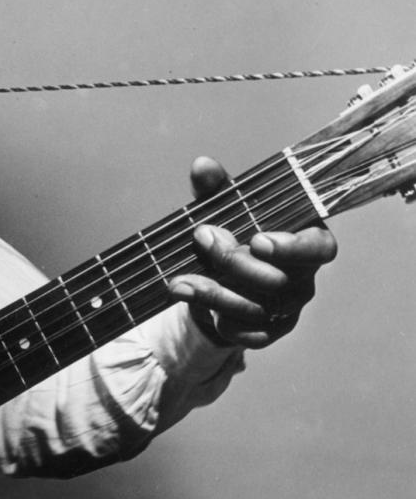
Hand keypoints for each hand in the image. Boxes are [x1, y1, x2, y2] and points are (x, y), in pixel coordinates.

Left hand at [168, 156, 337, 348]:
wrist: (216, 280)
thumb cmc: (231, 234)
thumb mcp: (223, 208)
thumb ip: (216, 189)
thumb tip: (202, 166)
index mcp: (304, 242)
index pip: (320, 248)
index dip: (293, 247)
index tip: (257, 239)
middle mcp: (302, 278)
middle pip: (279, 280)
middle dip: (233, 260)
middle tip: (201, 237)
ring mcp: (287, 309)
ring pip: (257, 308)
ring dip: (213, 292)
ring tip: (179, 279)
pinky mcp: (266, 332)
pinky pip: (243, 332)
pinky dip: (213, 316)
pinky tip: (188, 297)